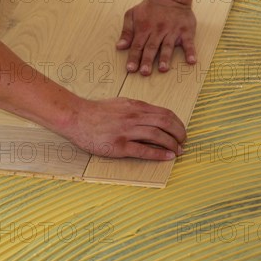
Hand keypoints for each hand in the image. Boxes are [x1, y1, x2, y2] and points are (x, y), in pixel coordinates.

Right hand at [62, 98, 185, 159]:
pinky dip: (159, 153)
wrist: (76, 117)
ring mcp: (127, 131)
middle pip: (166, 123)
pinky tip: (168, 156)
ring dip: (172, 144)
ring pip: (158, 136)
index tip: (181, 131)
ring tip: (178, 151)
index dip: (177, 123)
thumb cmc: (96, 112)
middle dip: (179, 133)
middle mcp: (134, 117)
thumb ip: (137, 109)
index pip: (165, 113)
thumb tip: (152, 116)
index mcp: (135, 106)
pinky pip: (144, 150)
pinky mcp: (119, 145)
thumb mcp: (120, 104)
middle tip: (184, 142)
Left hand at [117, 0, 196, 74]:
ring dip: (166, 58)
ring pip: (168, 46)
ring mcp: (172, 31)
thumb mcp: (132, 15)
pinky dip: (191, 51)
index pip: (137, 45)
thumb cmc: (149, 7)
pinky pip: (189, 42)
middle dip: (148, 60)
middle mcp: (158, 31)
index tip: (131, 69)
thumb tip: (119, 46)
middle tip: (145, 72)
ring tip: (163, 69)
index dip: (134, 57)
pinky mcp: (186, 30)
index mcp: (144, 28)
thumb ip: (126, 31)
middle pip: (152, 47)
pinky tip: (191, 61)